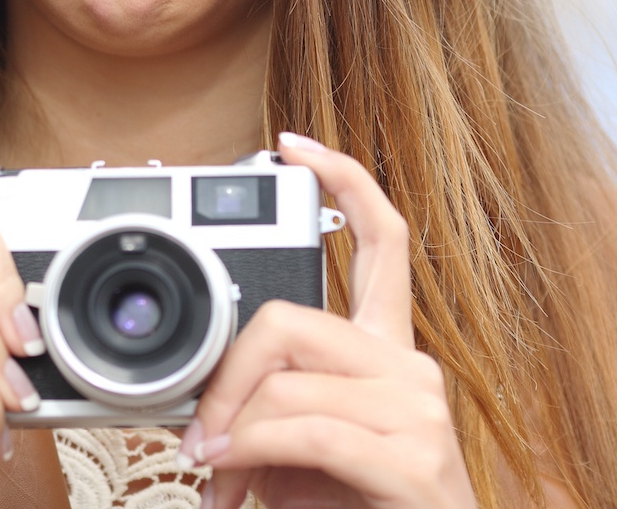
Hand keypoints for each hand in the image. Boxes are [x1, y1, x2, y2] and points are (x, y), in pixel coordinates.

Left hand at [184, 132, 475, 508]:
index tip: (292, 144)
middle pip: (290, 320)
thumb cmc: (353, 507)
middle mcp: (410, 367)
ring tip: (213, 470)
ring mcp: (419, 410)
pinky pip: (306, 429)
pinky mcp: (414, 458)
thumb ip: (260, 403)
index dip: (345, 180)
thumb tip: (196, 405)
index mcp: (386, 350)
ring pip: (287, 380)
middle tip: (197, 430)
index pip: (383, 239)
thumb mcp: (295, 446)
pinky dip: (251, 452)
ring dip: (231, 430)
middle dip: (224, 375)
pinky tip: (229, 477)